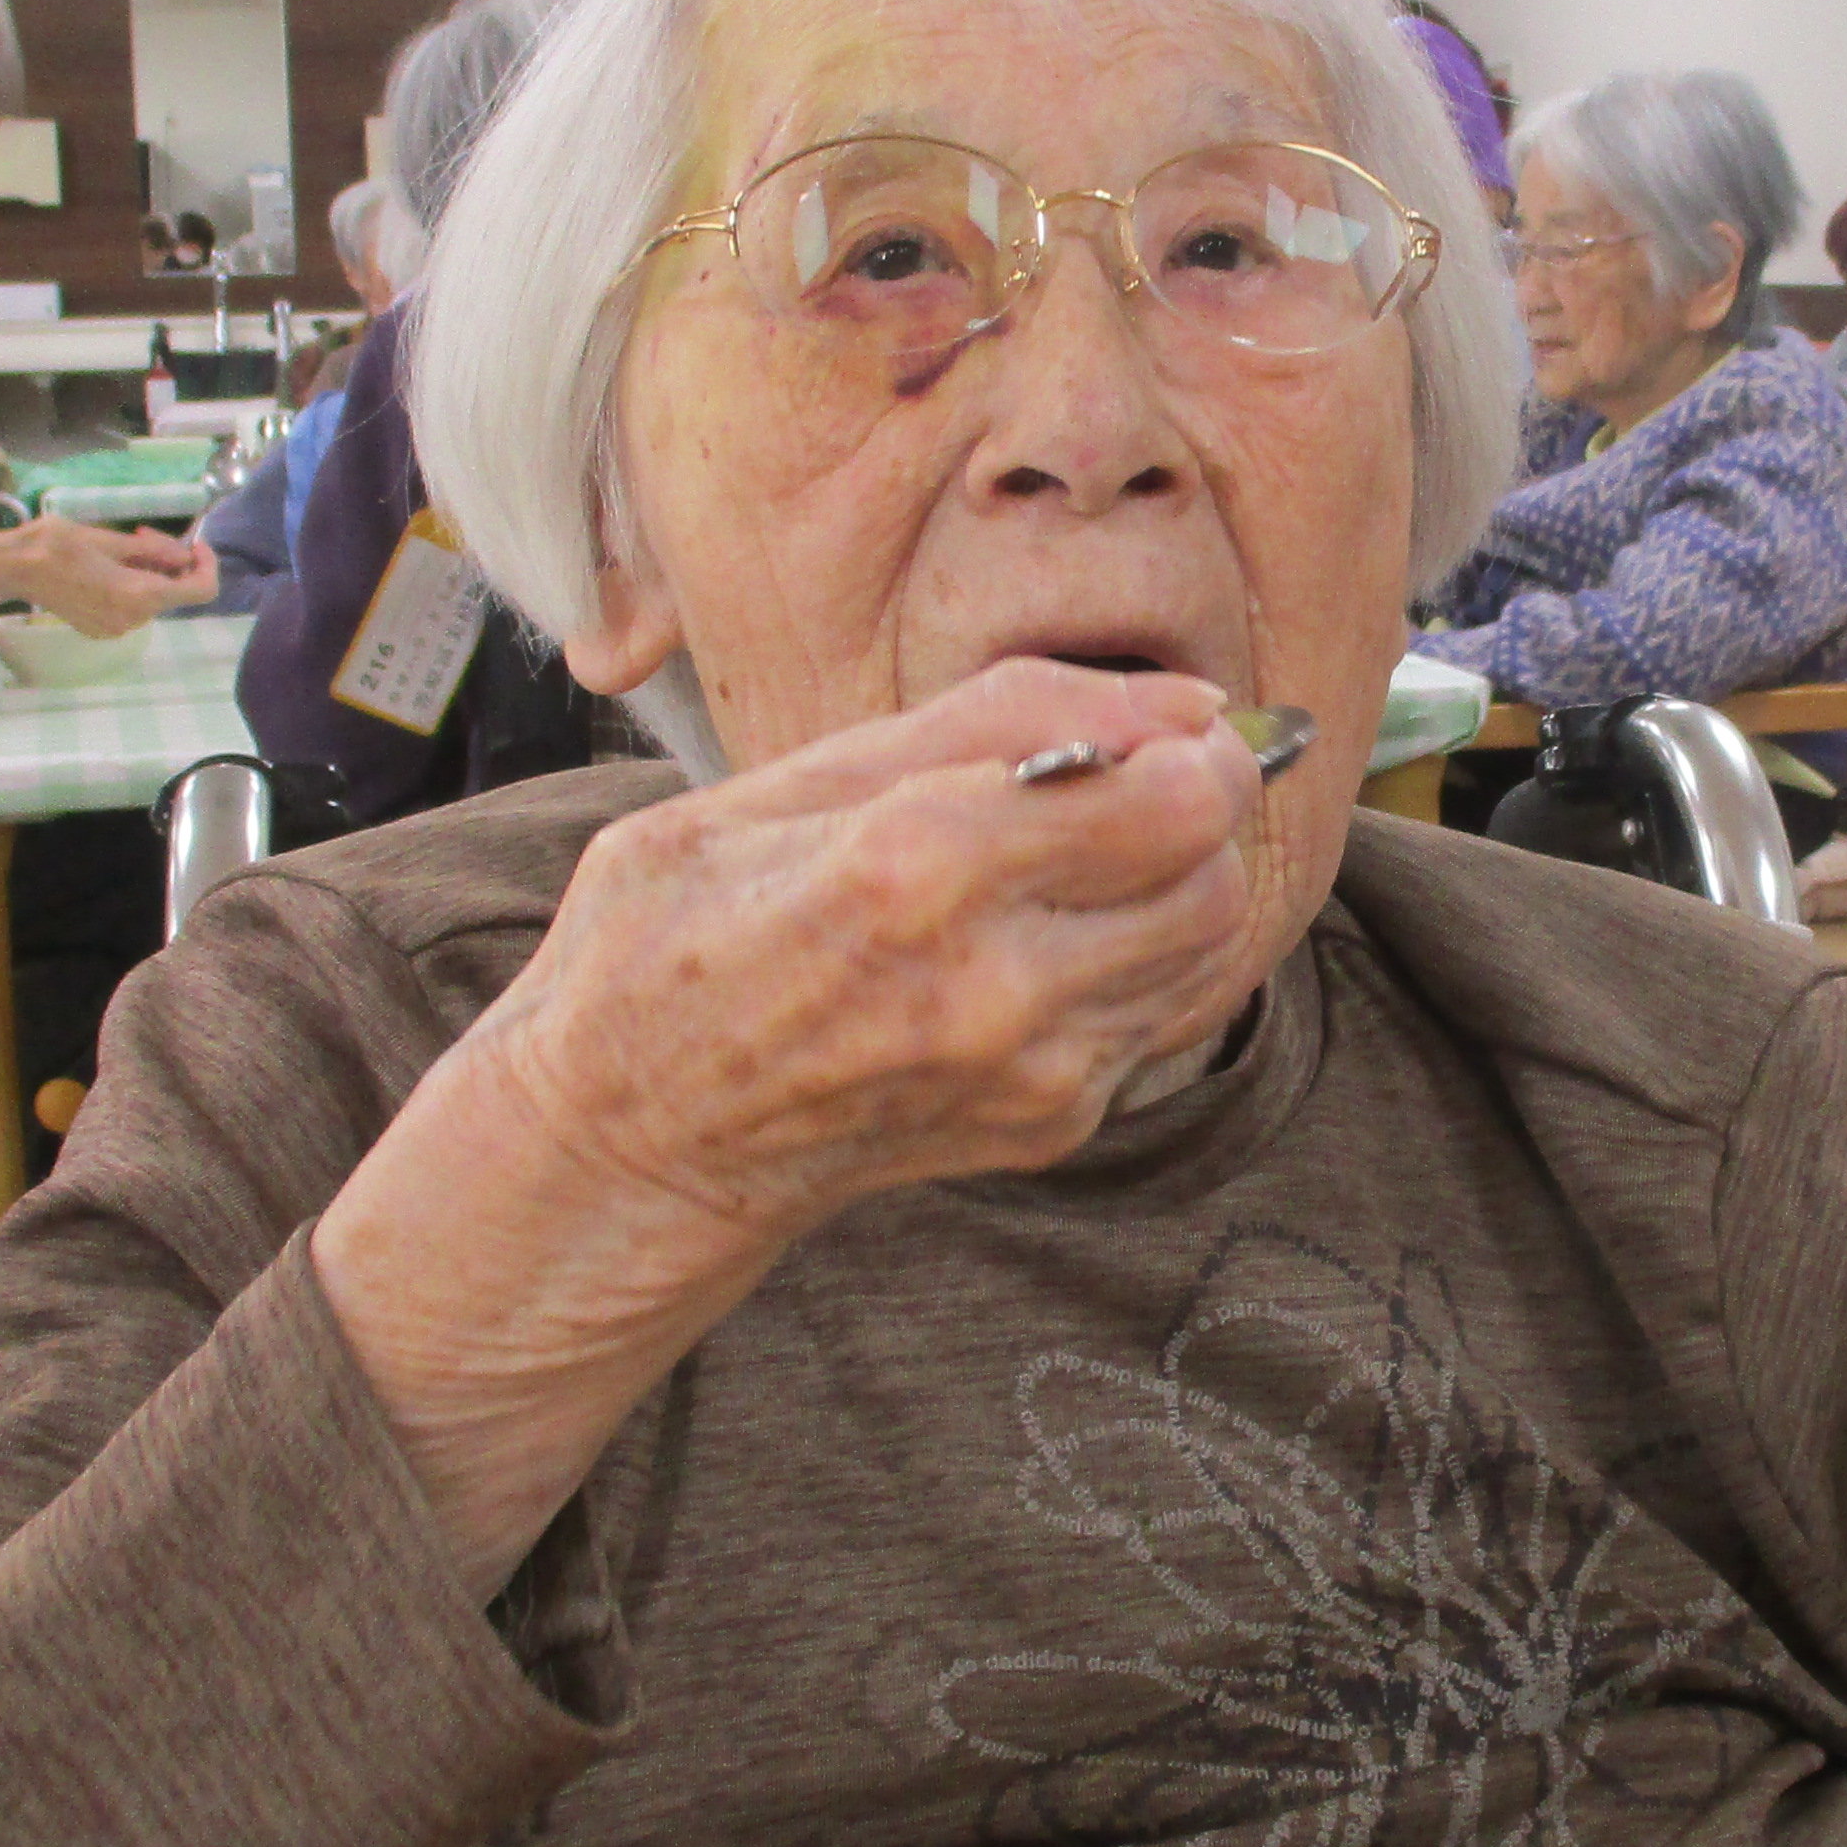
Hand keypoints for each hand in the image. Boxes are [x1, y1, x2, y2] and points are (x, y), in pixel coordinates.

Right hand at [0, 515, 217, 635]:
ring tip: (122, 544)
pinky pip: (133, 607)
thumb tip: (185, 555)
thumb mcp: (110, 539)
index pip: (200, 590)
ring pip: (154, 598)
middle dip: (169, 561)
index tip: (194, 544)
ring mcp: (116, 629)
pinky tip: (109, 566)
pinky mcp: (101, 630)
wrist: (12, 570)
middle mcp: (133, 619)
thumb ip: (154, 550)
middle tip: (143, 532)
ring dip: (150, 571)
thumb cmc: (55, 546)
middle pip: (175, 592)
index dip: (206, 565)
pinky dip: (133, 585)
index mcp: (140, 595)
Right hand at [312, 660, 1266, 1587]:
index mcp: (914, 868)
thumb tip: (1182, 702)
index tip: (1156, 725)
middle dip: (1197, 808)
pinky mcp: (1048, 1125)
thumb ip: (988, 722)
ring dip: (1176, 882)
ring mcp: (1028, 1071)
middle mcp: (993, 983)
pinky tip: (1044, 937)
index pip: (1173, 799)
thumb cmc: (677, 938)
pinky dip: (1136, 957)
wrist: (630, 1144)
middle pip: (1216, 875)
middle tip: (1128, 780)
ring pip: (1209, 947)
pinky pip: (1162, 1011)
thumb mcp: (784, 782)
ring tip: (1078, 856)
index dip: (1193, 746)